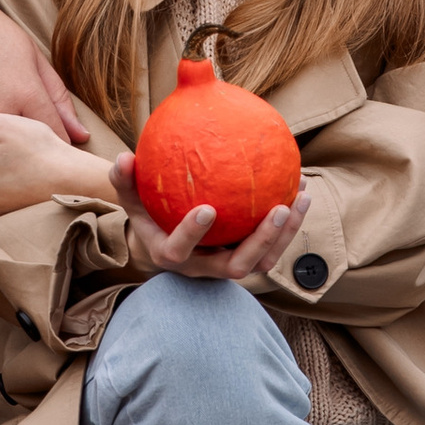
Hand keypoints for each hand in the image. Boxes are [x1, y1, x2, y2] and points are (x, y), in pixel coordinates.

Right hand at [109, 151, 310, 285]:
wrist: (165, 240)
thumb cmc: (148, 214)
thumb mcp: (131, 198)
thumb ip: (124, 179)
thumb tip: (124, 157)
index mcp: (170, 253)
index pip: (179, 251)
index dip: (192, 234)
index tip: (207, 209)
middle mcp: (203, 267)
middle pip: (236, 267)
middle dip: (260, 242)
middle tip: (276, 209)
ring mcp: (227, 266)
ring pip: (263, 262)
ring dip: (285, 234)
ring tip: (300, 198)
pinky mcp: (248, 259)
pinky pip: (274, 247)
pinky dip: (290, 223)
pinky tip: (300, 189)